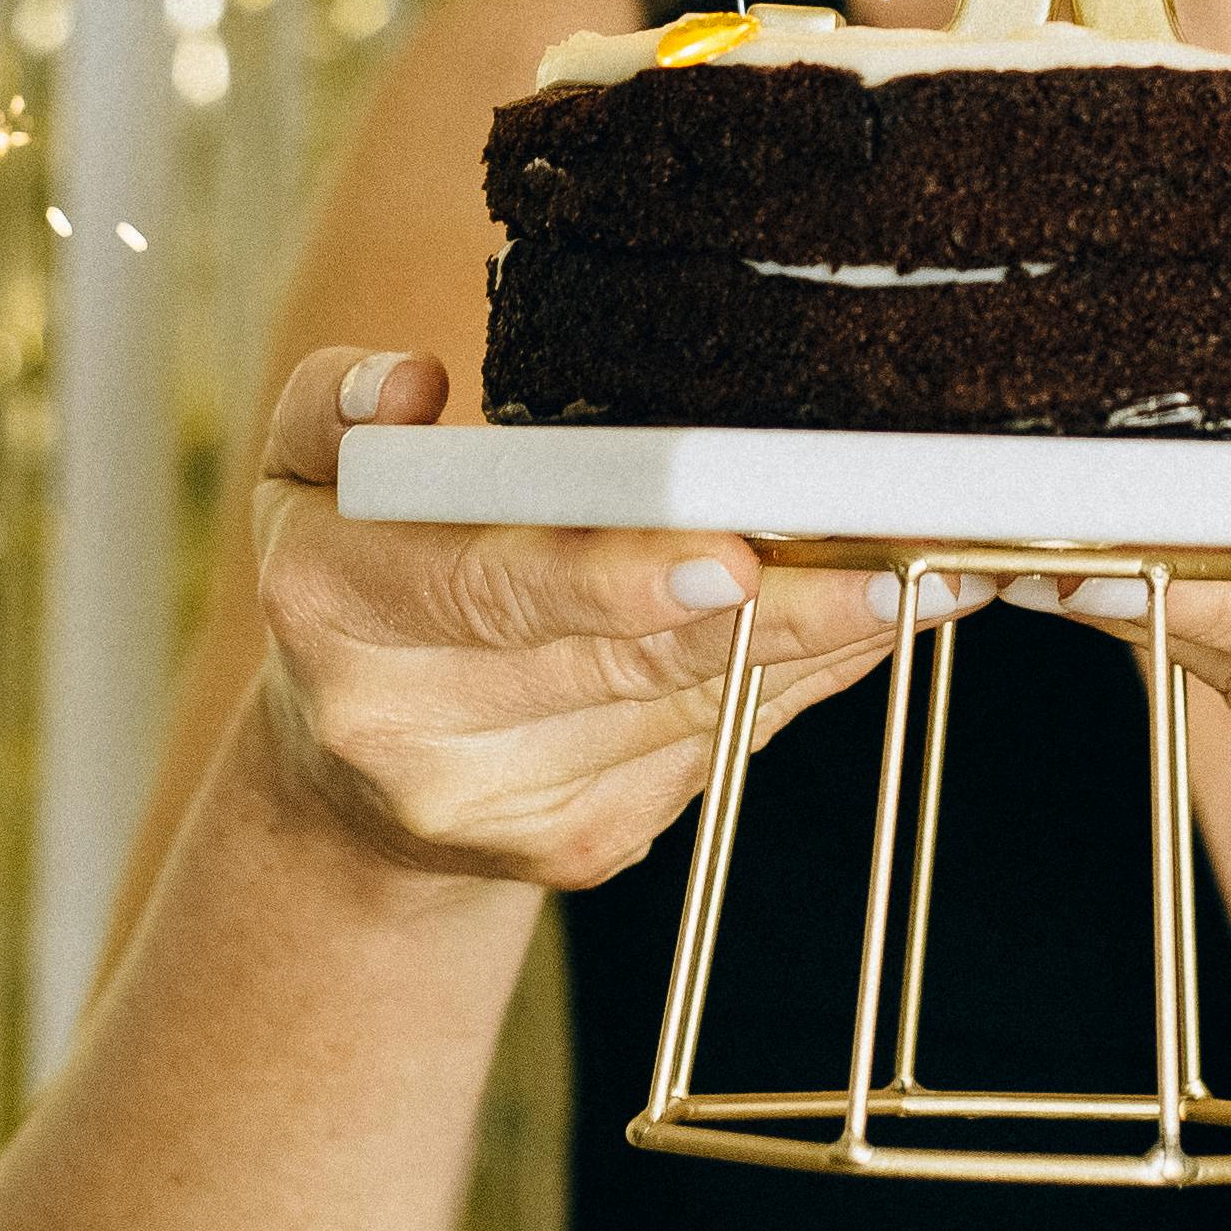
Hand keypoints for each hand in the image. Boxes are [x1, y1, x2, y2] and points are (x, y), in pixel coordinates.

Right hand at [252, 349, 964, 893]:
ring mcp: (494, 805)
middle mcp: (401, 725)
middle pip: (620, 663)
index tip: (735, 553)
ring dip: (817, 643)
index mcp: (333, 604)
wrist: (346, 767)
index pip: (488, 582)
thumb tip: (411, 382)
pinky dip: (796, 683)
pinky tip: (863, 627)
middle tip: (891, 565)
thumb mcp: (308, 470)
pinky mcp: (573, 848)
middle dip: (775, 614)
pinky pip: (713, 750)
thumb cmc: (361, 567)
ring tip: (923, 573)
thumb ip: (338, 405)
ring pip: (689, 711)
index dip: (615, 575)